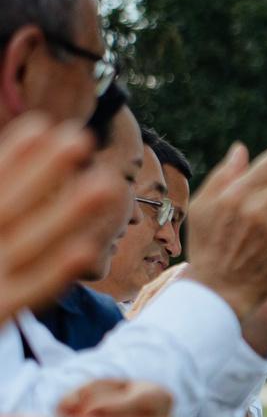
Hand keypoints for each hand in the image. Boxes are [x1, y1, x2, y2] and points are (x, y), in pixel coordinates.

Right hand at [0, 115, 116, 322]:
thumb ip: (5, 203)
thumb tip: (30, 154)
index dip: (13, 156)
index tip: (44, 125)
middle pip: (6, 206)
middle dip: (41, 172)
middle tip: (80, 137)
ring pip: (26, 244)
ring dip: (65, 214)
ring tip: (106, 184)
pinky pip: (30, 291)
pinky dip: (55, 271)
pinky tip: (86, 250)